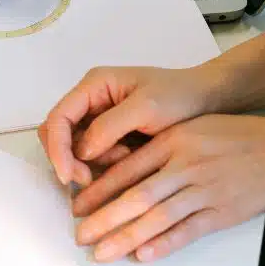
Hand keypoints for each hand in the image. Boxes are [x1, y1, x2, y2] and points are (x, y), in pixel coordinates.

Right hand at [39, 65, 223, 187]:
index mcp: (94, 86)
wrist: (207, 101)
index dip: (57, 148)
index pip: (58, 118)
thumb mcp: (147, 107)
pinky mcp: (110, 137)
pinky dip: (105, 165)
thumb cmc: (180, 96)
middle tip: (89, 180)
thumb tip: (81, 152)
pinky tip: (129, 160)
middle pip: (58, 135)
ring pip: (74, 149)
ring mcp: (99, 119)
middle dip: (69, 159)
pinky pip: (93, 156)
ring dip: (91, 163)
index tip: (68, 175)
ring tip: (125, 158)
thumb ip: (110, 127)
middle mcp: (91, 101)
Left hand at [72, 115, 264, 262]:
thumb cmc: (231, 137)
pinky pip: (188, 230)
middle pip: (136, 197)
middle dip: (104, 218)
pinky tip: (143, 255)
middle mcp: (185, 164)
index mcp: (172, 141)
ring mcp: (204, 189)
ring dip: (126, 237)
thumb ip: (156, 148)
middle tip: (80, 235)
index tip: (77, 206)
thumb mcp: (189, 128)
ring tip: (101, 253)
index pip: (126, 169)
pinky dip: (164, 243)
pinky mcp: (222, 212)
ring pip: (157, 217)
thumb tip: (116, 171)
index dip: (98, 190)